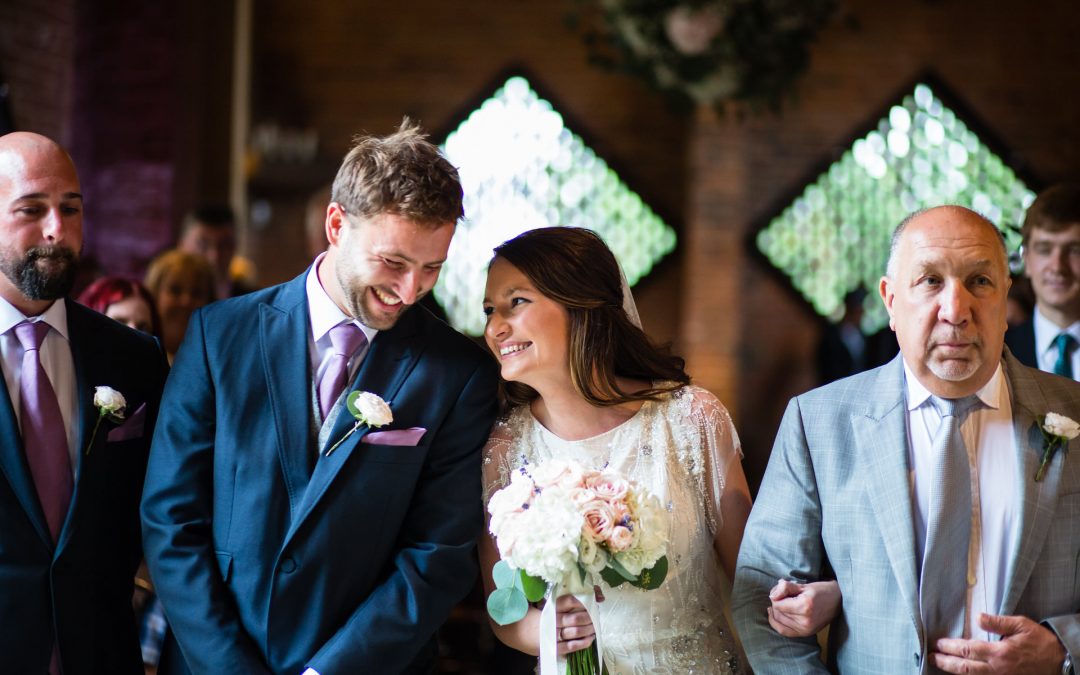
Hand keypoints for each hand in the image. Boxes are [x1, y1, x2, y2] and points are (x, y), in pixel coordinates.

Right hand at [555, 594, 595, 655]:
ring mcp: (553, 634)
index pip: (570, 600)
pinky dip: (584, 642)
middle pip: (576, 618)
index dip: (584, 602)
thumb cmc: (549, 615)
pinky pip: (572, 646)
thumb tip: (601, 596)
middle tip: (595, 617)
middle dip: (589, 618)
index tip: (593, 602)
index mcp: (553, 606)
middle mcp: (553, 620)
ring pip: (576, 632)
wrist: (528, 630)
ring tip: (594, 627)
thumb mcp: (558, 603)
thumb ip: (579, 597)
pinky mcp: (555, 647)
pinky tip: (590, 638)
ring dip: (589, 630)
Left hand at [766, 578, 841, 636]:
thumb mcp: (803, 585)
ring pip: (779, 621)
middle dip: (776, 602)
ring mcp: (805, 629)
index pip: (778, 604)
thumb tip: (772, 596)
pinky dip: (776, 623)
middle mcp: (805, 620)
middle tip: (781, 594)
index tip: (780, 590)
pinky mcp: (805, 633)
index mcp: (805, 606)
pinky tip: (774, 615)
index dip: (776, 595)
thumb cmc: (821, 591)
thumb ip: (785, 588)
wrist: (838, 602)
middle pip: (778, 612)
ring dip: (776, 611)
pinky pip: (784, 631)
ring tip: (782, 602)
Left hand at [932, 612, 1065, 673]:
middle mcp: (997, 669)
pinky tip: (960, 673)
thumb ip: (998, 622)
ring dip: (954, 671)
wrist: (1059, 662)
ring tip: (940, 664)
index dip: (950, 647)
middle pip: (964, 668)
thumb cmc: (1040, 642)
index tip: (939, 643)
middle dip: (945, 662)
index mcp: (999, 652)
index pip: (968, 650)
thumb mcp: (1021, 625)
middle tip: (931, 657)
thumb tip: (978, 617)